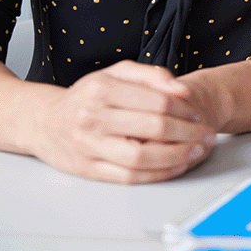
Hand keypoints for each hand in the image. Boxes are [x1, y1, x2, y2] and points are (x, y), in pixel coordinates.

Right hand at [28, 60, 216, 182]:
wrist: (44, 122)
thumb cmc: (87, 96)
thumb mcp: (116, 73)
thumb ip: (151, 75)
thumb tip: (181, 89)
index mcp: (102, 90)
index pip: (157, 101)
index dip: (184, 109)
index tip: (198, 114)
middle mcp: (93, 118)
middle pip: (153, 129)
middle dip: (188, 133)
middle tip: (206, 135)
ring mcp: (89, 146)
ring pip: (142, 157)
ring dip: (176, 157)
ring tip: (196, 152)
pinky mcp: (88, 169)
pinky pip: (129, 177)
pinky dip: (157, 174)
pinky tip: (175, 167)